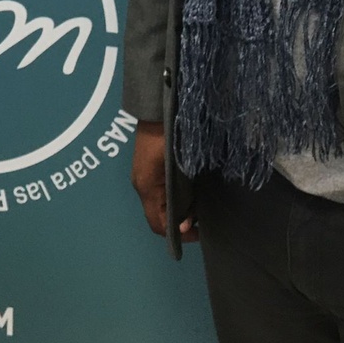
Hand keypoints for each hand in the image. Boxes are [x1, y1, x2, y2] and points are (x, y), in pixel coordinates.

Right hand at [130, 120, 197, 241]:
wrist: (159, 108)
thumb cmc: (169, 137)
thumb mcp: (178, 169)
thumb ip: (182, 195)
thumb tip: (188, 220)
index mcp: (147, 188)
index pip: (158, 225)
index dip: (178, 234)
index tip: (199, 232)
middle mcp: (142, 186)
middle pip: (159, 216)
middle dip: (180, 222)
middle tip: (201, 218)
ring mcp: (144, 176)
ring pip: (160, 204)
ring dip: (178, 209)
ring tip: (198, 206)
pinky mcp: (149, 168)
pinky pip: (161, 191)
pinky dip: (174, 197)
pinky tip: (190, 192)